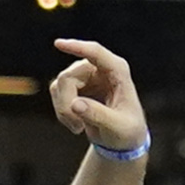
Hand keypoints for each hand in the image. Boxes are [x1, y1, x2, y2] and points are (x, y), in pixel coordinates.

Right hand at [48, 39, 148, 153]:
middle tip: (77, 128)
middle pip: (69, 76)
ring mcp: (86, 75)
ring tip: (78, 128)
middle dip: (66, 104)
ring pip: (59, 84)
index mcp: (118, 71)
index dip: (77, 47)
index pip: (96, 53)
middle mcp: (101, 68)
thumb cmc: (127, 131)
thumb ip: (98, 115)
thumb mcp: (118, 127)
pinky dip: (61, 111)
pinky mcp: (75, 84)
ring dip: (63, 110)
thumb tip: (75, 104)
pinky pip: (56, 92)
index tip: (58, 44)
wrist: (123, 141)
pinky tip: (75, 123)